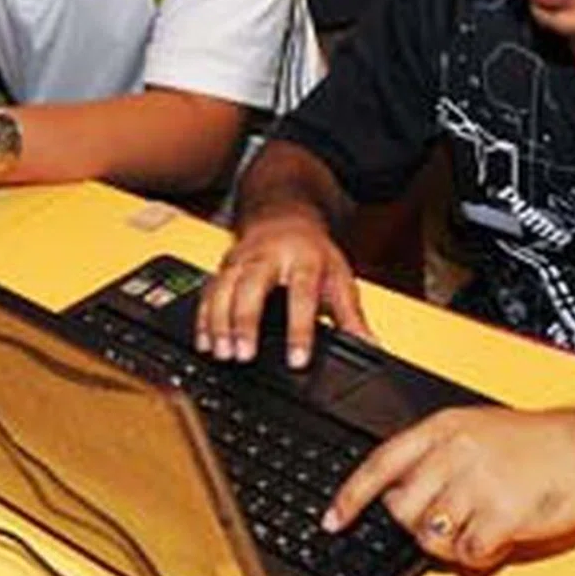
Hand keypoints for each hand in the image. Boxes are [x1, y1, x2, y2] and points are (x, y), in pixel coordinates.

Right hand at [195, 203, 370, 368]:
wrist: (284, 214)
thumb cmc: (313, 251)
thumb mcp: (339, 278)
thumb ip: (351, 315)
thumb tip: (370, 346)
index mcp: (304, 259)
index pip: (302, 294)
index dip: (300, 329)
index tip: (297, 360)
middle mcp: (269, 256)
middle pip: (252, 285)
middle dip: (244, 321)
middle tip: (243, 356)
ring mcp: (242, 260)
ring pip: (224, 288)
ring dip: (219, 322)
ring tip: (221, 354)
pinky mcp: (224, 267)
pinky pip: (208, 292)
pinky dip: (204, 318)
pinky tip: (204, 343)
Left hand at [322, 403, 574, 571]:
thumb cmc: (543, 441)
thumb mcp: (479, 428)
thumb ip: (439, 454)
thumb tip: (405, 489)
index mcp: (445, 428)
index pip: (381, 463)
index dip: (350, 496)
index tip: (334, 519)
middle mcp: (455, 453)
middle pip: (402, 507)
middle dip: (416, 524)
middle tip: (446, 523)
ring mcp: (477, 483)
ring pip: (431, 534)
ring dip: (450, 544)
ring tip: (477, 530)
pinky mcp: (502, 514)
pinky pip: (468, 554)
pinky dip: (479, 557)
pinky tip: (496, 540)